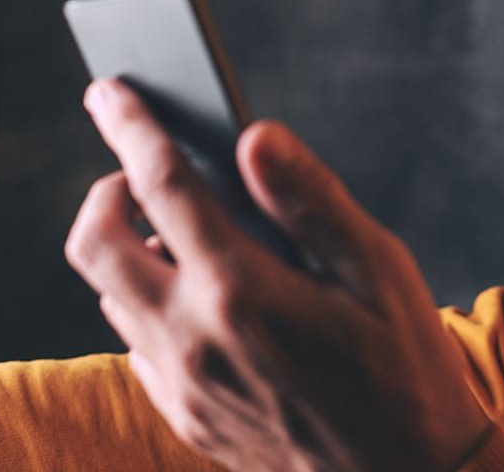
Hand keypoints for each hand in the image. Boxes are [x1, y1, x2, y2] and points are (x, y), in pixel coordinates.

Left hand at [65, 79, 490, 470]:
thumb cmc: (406, 367)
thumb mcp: (381, 271)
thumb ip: (311, 200)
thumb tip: (254, 136)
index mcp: (242, 289)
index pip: (161, 185)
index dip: (132, 126)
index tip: (112, 89)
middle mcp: (192, 337)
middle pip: (96, 242)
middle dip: (108, 188)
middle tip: (149, 170)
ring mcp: (180, 383)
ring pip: (107, 292)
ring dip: (128, 246)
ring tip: (187, 230)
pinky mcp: (182, 414)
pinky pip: (134, 341)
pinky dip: (146, 298)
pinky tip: (203, 294)